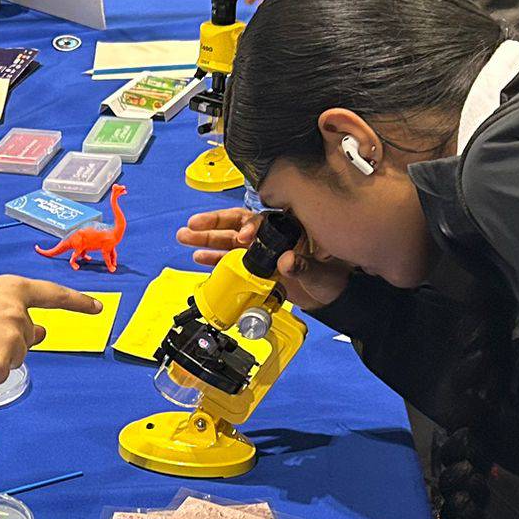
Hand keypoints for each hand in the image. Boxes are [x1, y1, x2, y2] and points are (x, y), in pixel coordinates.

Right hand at [0, 276, 101, 384]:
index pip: (52, 295)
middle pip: (29, 335)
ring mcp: (12, 339)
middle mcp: (17, 312)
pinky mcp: (3, 365)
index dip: (76, 302)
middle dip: (10, 339)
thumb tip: (41, 331)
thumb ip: (8, 311)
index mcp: (9, 289)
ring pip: (16, 357)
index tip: (96, 307)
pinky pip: (2, 374)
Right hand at [174, 208, 351, 309]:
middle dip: (215, 224)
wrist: (332, 298)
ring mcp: (263, 250)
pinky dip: (215, 259)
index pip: (266, 220)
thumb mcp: (324, 274)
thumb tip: (287, 262)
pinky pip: (232, 259)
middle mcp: (273, 235)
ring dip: (207, 239)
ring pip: (231, 239)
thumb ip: (305, 267)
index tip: (242, 238)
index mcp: (293, 228)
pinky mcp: (256, 266)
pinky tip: (199, 258)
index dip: (252, 227)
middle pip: (240, 223)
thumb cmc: (333, 280)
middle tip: (193, 225)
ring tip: (184, 238)